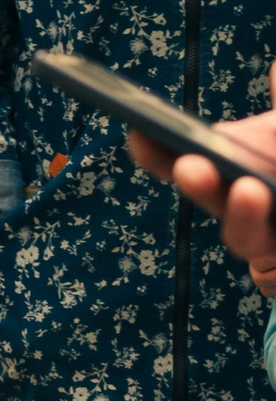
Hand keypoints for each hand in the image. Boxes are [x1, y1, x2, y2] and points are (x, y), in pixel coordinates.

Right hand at [128, 68, 275, 294]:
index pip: (172, 161)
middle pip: (207, 199)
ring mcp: (258, 238)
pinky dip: (271, 251)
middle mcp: (231, 203)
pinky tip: (269, 223)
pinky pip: (274, 269)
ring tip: (252, 191)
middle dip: (197, 184)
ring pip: (244, 239)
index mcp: (219, 167)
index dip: (152, 151)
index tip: (138, 131)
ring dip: (244, 218)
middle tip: (192, 166)